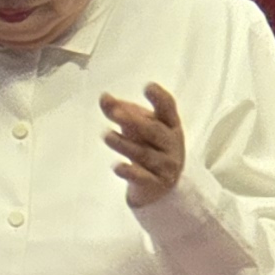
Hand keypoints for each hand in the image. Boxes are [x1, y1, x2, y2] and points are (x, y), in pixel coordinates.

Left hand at [100, 82, 187, 204]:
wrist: (161, 187)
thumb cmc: (149, 147)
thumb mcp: (137, 128)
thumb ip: (120, 111)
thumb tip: (103, 97)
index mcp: (170, 125)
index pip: (169, 109)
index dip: (160, 98)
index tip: (148, 86)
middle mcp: (171, 144)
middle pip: (154, 131)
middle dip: (135, 121)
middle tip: (116, 113)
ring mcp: (165, 165)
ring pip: (144, 154)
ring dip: (124, 144)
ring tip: (106, 135)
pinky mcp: (156, 184)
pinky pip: (142, 177)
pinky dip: (129, 172)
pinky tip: (116, 166)